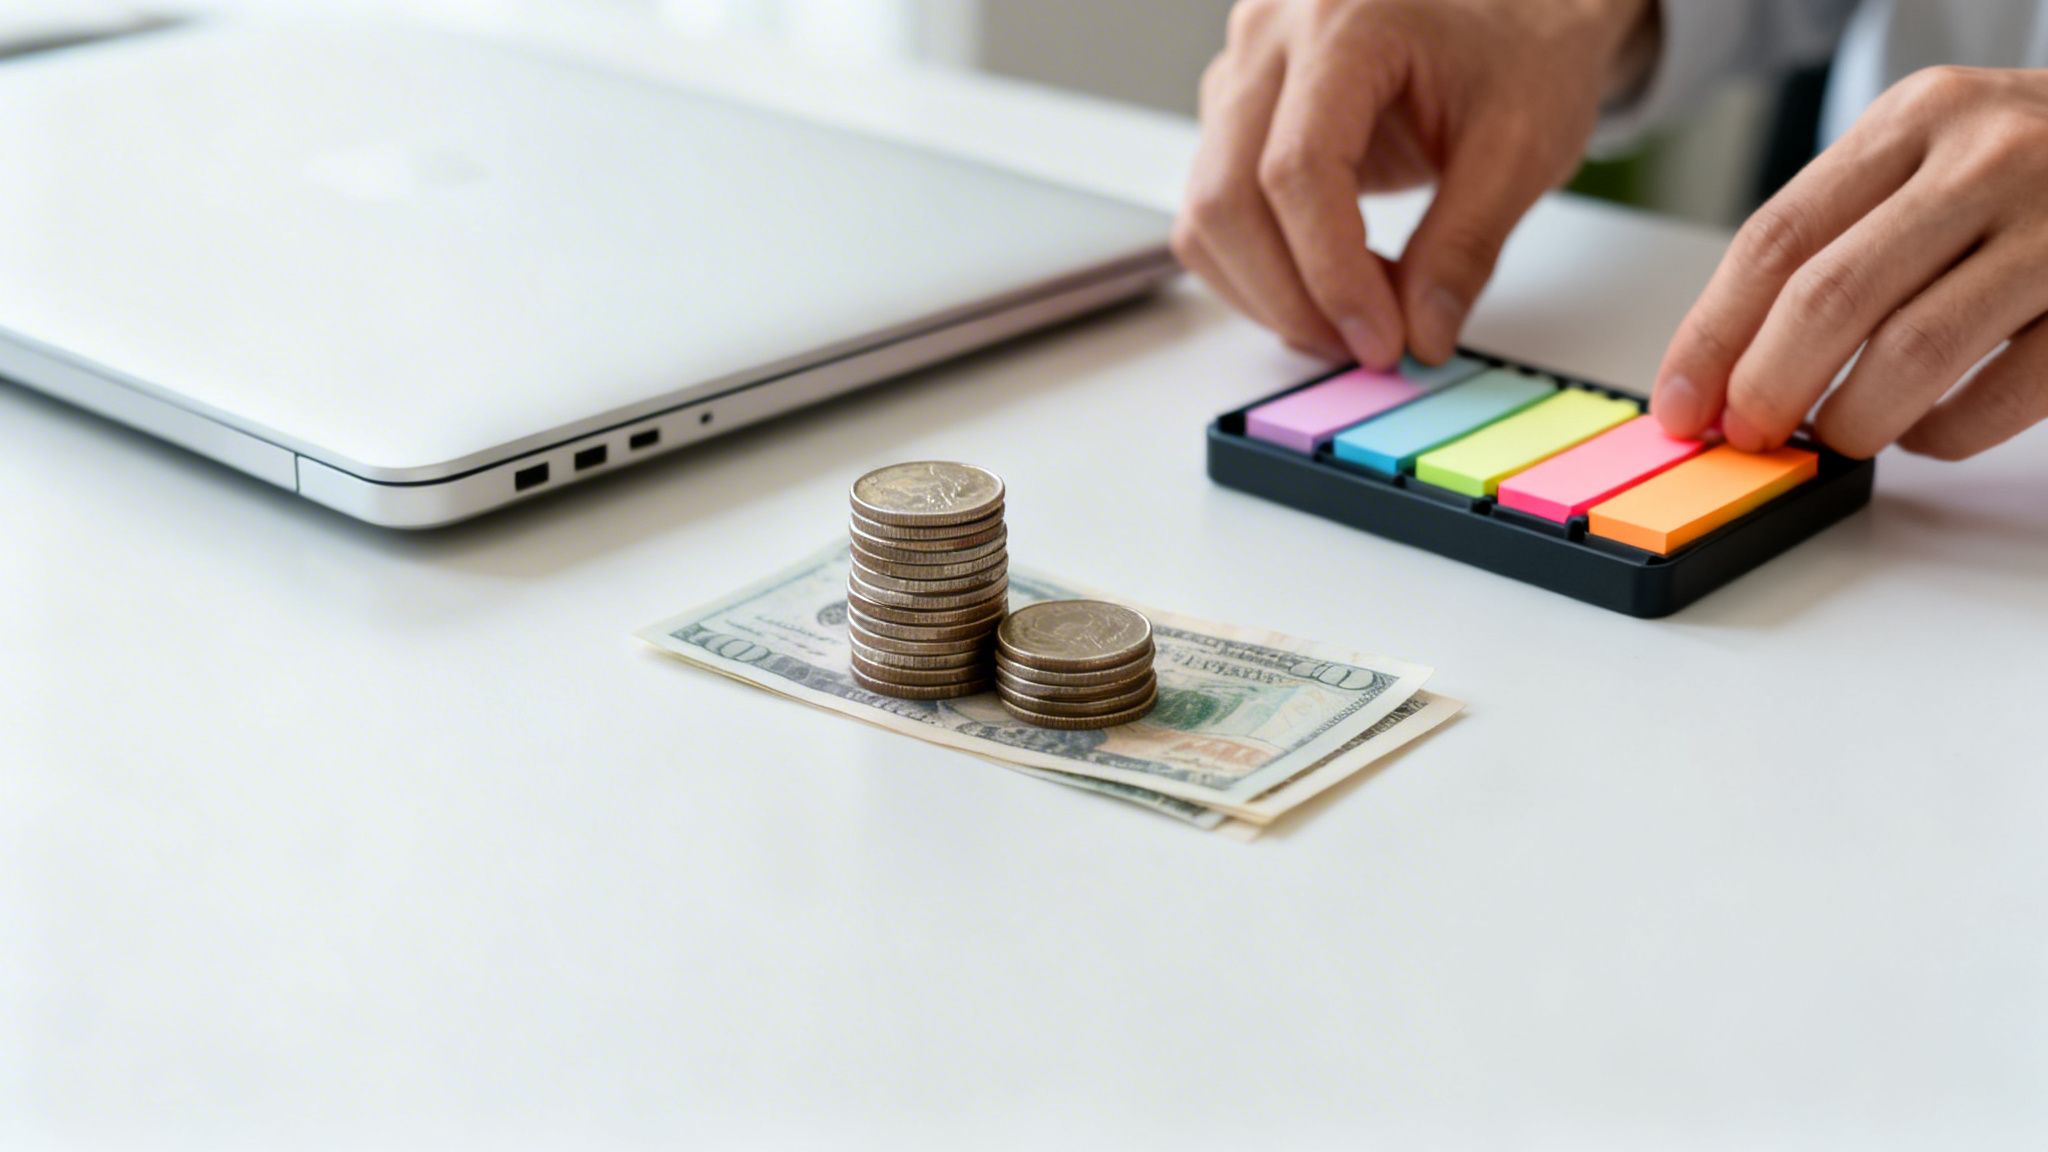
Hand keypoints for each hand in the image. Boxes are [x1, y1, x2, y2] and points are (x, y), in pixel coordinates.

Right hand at [1172, 0, 1656, 368]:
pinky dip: (1261, 270)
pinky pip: (1214, 211)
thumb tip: (1421, 336)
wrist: (1514, 6)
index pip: (1297, 170)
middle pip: (1228, 198)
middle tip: (1365, 349)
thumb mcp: (1522, 144)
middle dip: (1291, 299)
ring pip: (1206, 214)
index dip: (1331, 275)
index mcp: (1344, 21)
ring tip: (1356, 317)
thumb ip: (1465, 245)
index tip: (1381, 341)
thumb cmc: (1522, 45)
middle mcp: (1270, 37)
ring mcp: (1241, 73)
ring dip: (1269, 293)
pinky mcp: (1234, 113)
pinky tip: (1330, 285)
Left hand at [1653, 67, 2047, 459]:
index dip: (1711, 336)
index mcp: (1916, 119)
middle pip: (1830, 296)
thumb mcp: (1928, 158)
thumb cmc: (2026, 171)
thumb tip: (1724, 366)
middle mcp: (1986, 158)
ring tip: (1836, 436)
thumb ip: (1836, 238)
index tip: (1680, 405)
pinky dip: (1944, 433)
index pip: (1776, 239)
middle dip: (1768, 386)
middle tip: (1749, 434)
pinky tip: (1925, 431)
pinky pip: (2004, 392)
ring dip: (1853, 418)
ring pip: (1913, 350)